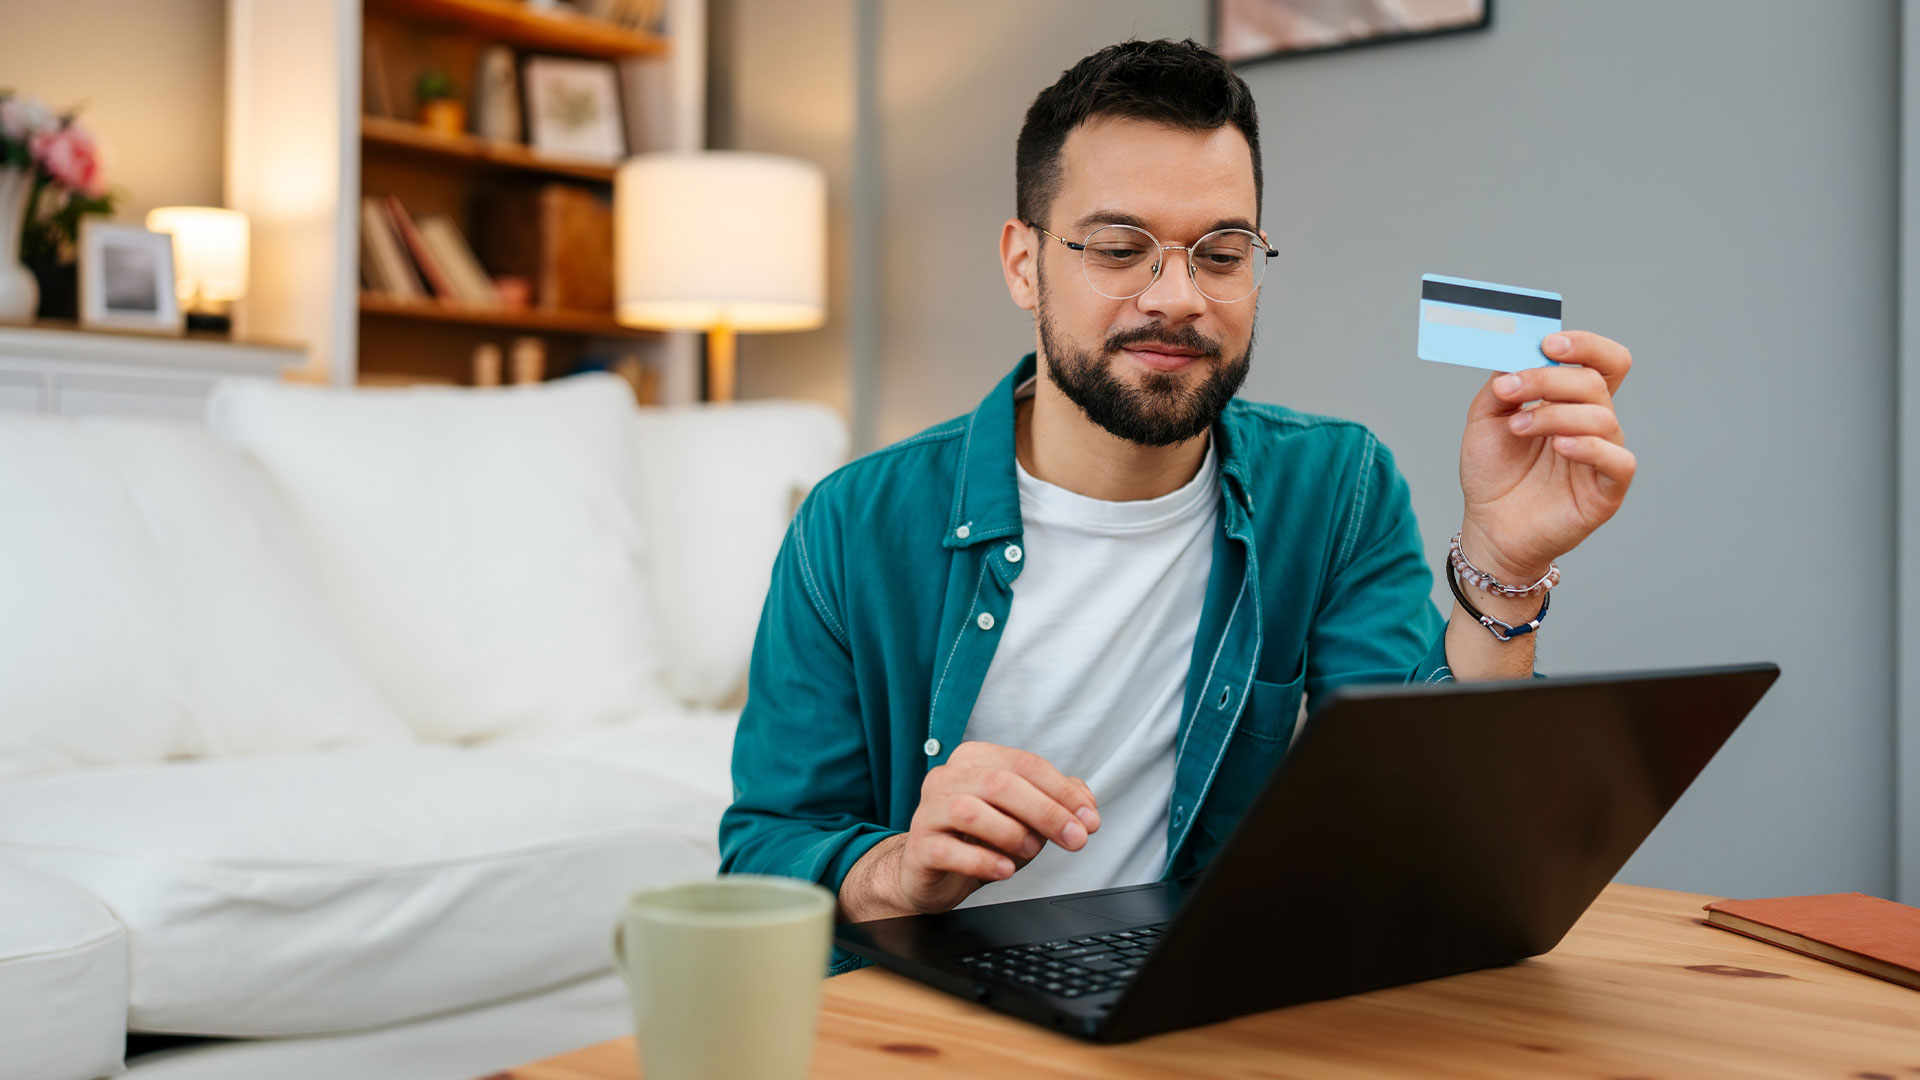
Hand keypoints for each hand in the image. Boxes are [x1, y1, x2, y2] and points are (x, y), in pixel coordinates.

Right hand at [892, 741, 1099, 913]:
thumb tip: (1085, 801)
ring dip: (1012, 832)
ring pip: (971, 811)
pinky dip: (983, 861)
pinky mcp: (919, 847)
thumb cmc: (979, 839)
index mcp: (974, 759)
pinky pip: (949, 851)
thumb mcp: (1023, 816)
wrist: (933, 873)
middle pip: (1001, 783)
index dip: (1062, 791)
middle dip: (1047, 812)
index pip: (1024, 764)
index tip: (1089, 819)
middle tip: (1075, 839)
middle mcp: (947, 777)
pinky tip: (1004, 870)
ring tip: (1032, 850)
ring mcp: (928, 811)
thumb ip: (1054, 801)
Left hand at [1457, 330, 1635, 578]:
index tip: (1548, 342)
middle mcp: (1594, 425)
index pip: (1601, 361)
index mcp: (1571, 402)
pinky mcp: (1607, 490)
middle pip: (1595, 382)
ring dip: (1554, 414)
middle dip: (1549, 378)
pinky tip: (1560, 446)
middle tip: (1510, 388)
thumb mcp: (1485, 420)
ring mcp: (1603, 456)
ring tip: (1516, 428)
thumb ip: (1503, 385)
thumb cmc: (1493, 474)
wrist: (1487, 528)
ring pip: (1601, 417)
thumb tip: (1519, 352)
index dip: (1585, 345)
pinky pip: (1619, 460)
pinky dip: (1590, 447)